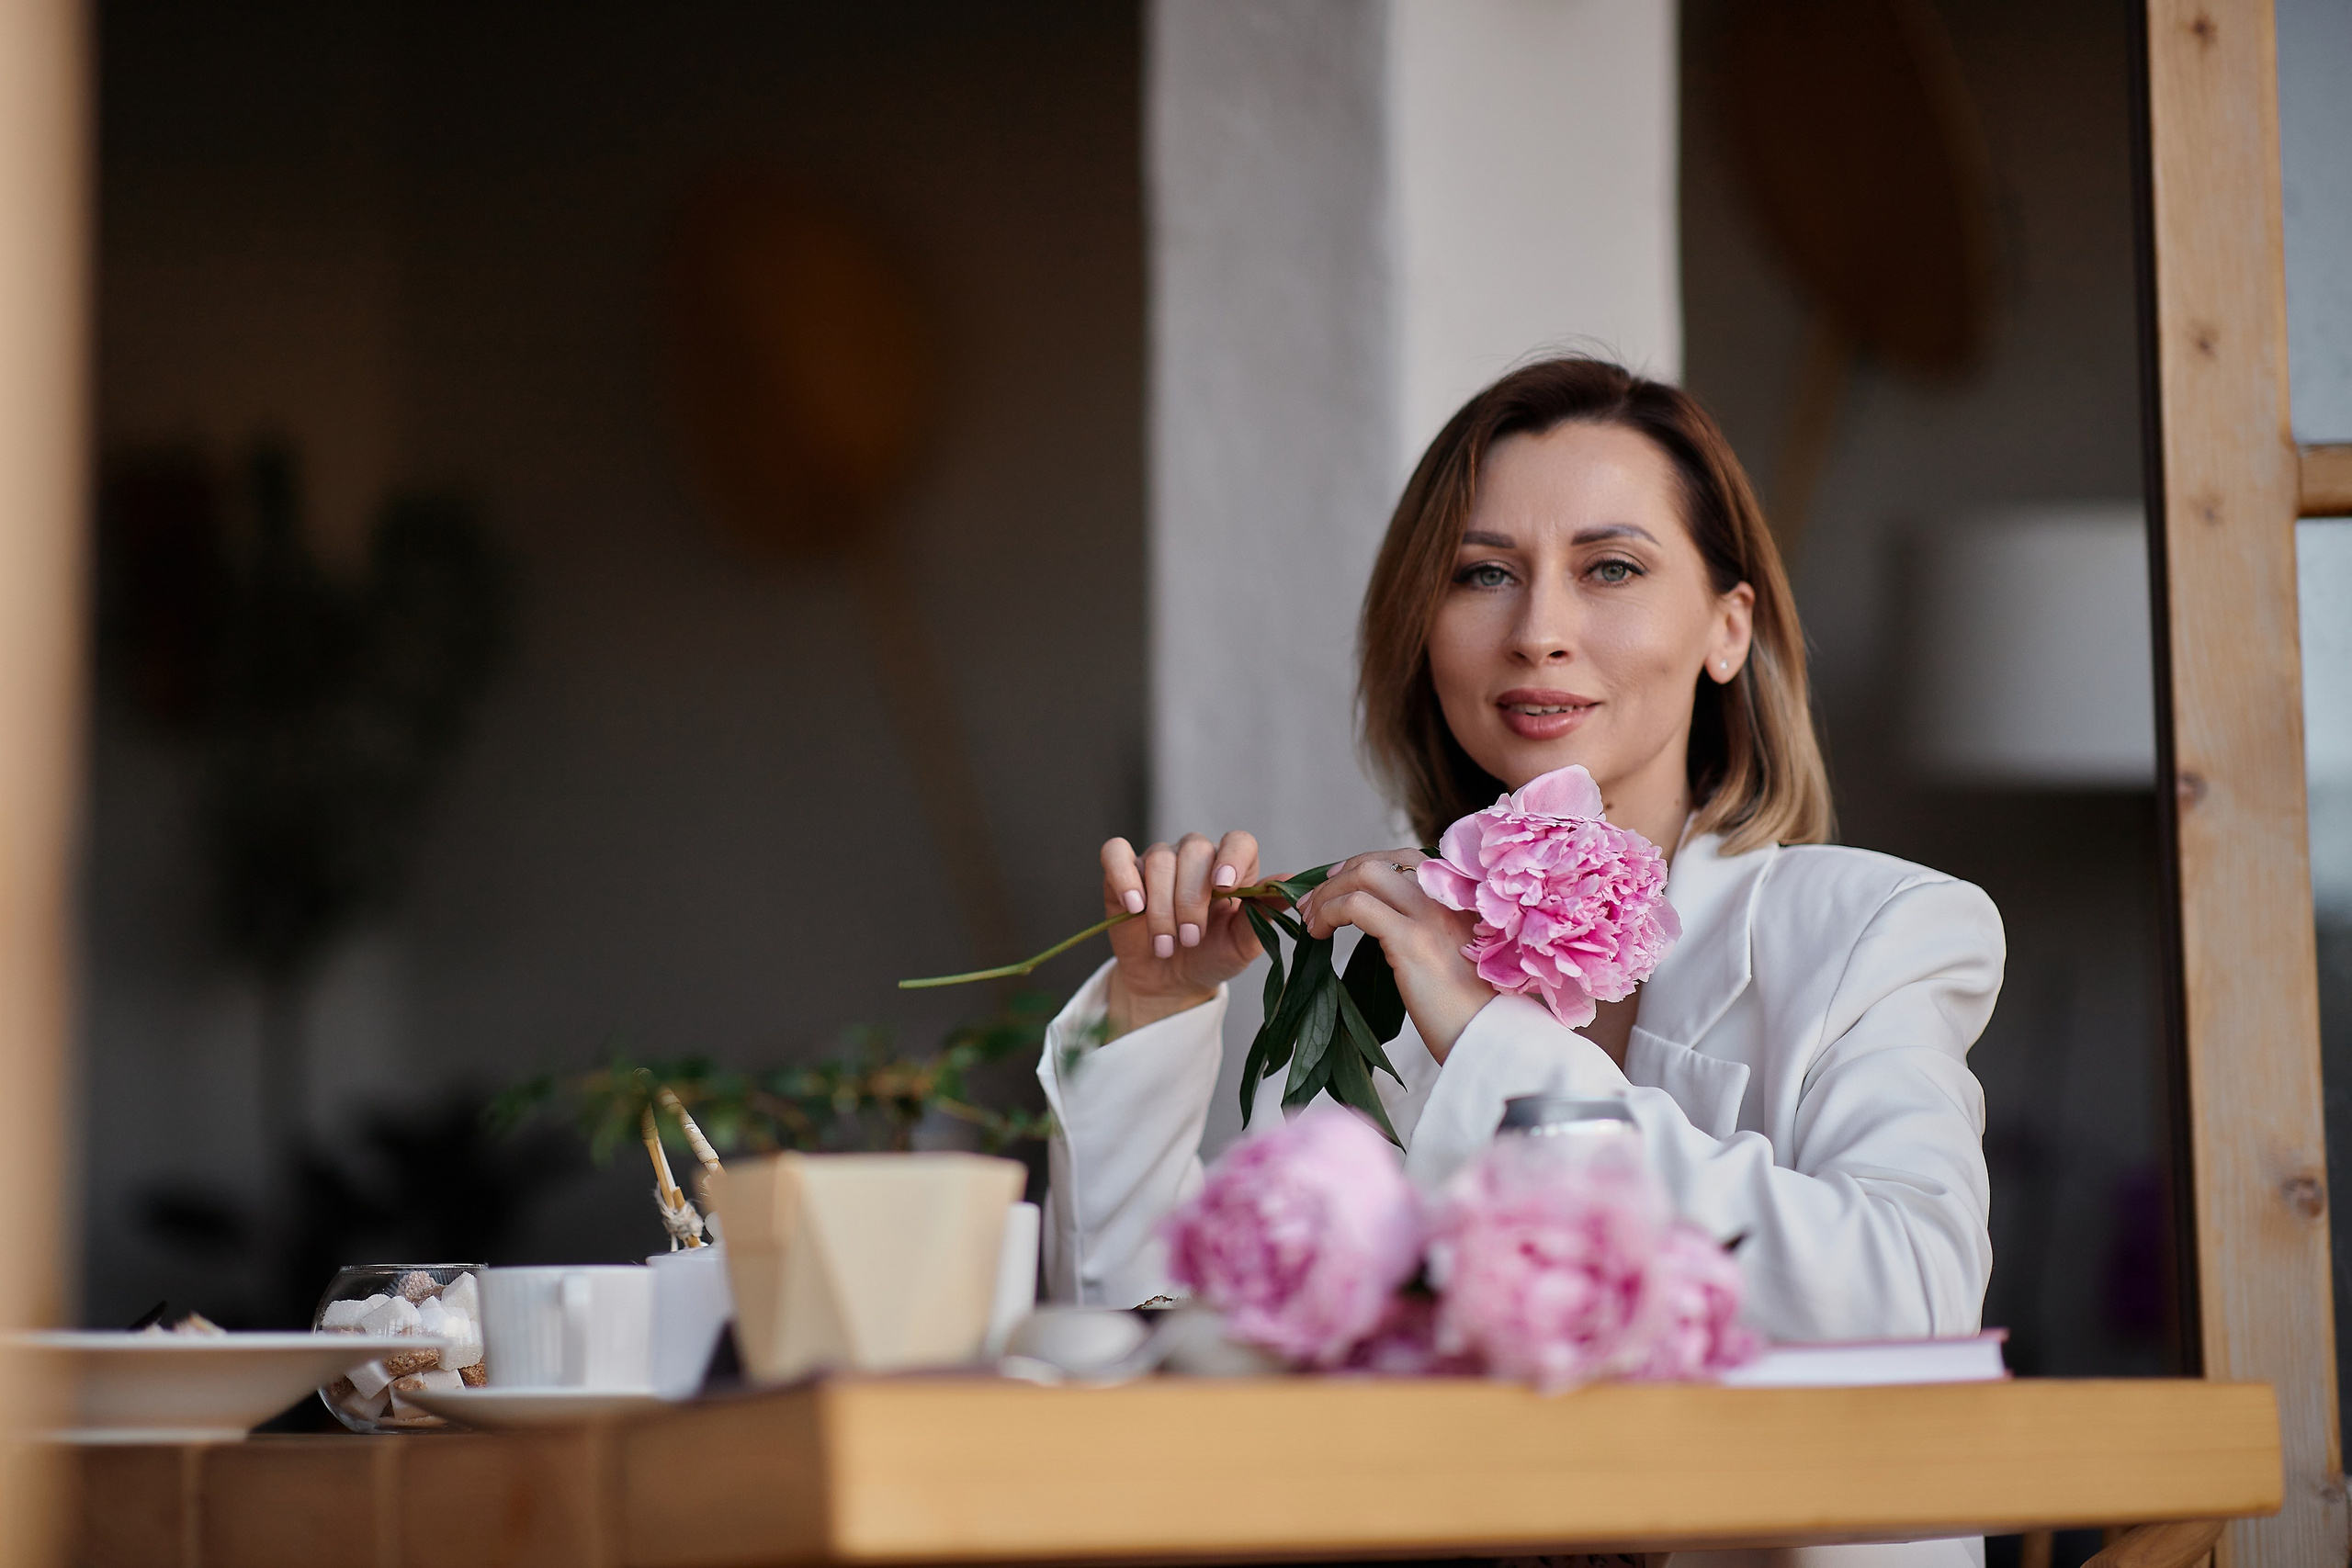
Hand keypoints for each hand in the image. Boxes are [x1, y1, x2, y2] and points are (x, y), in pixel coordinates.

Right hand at [1101, 831, 1262, 1037]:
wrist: (1171, 981)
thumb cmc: (1212, 957)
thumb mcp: (1242, 945)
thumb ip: (1264, 915)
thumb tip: (1291, 882)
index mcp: (1232, 869)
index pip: (1238, 841)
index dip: (1231, 857)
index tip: (1224, 887)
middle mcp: (1196, 857)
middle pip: (1194, 849)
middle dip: (1191, 899)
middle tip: (1191, 939)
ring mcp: (1158, 862)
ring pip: (1159, 859)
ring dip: (1162, 908)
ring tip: (1166, 945)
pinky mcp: (1123, 872)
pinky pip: (1116, 853)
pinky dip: (1124, 877)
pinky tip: (1135, 907)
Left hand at [1296, 849, 1493, 1061]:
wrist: (1491, 1034)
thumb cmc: (1470, 1007)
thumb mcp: (1454, 954)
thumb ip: (1429, 929)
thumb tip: (1385, 923)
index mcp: (1460, 897)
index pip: (1404, 860)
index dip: (1363, 866)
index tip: (1336, 883)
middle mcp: (1447, 896)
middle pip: (1380, 861)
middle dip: (1339, 876)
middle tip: (1312, 902)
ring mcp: (1430, 914)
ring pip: (1364, 875)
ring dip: (1327, 892)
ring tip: (1311, 919)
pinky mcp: (1411, 939)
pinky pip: (1357, 906)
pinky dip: (1329, 912)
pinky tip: (1319, 933)